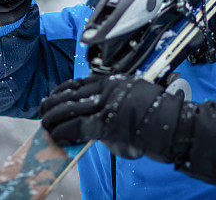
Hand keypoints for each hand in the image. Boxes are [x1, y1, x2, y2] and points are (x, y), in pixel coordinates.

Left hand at [40, 74, 215, 186]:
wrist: (172, 125)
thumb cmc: (158, 114)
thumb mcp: (134, 97)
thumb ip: (113, 102)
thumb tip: (94, 116)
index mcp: (113, 80)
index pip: (79, 82)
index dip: (61, 90)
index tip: (52, 96)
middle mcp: (107, 88)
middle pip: (70, 93)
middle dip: (52, 103)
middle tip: (43, 111)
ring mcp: (106, 104)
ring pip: (69, 108)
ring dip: (53, 118)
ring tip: (46, 125)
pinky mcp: (105, 123)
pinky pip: (76, 126)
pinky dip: (63, 132)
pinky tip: (56, 136)